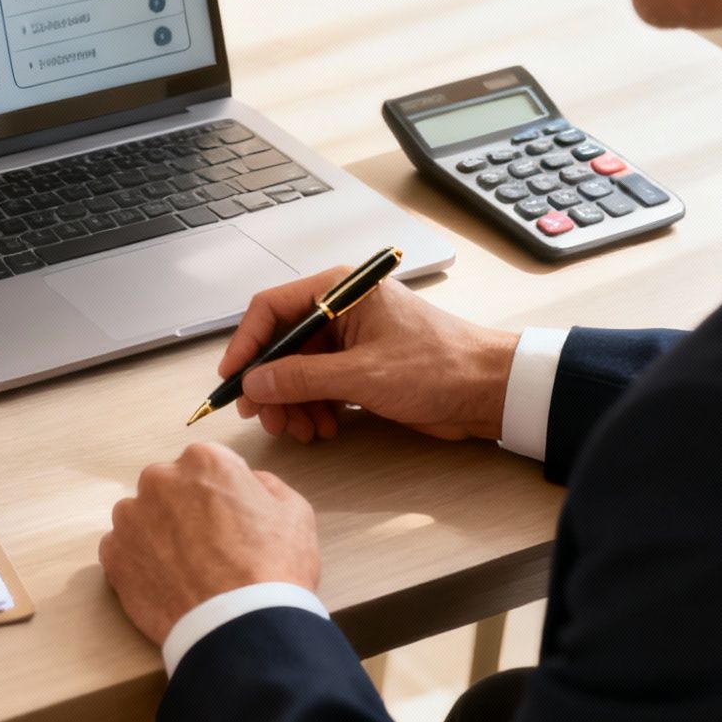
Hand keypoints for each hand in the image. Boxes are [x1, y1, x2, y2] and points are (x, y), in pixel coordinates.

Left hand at [98, 443, 318, 644]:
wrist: (242, 628)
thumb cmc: (272, 570)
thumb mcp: (294, 511)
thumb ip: (265, 485)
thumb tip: (250, 483)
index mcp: (204, 462)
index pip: (205, 465)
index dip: (219, 493)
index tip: (227, 516)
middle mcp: (161, 480)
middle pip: (169, 487)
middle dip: (183, 509)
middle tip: (207, 545)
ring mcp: (131, 518)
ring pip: (141, 517)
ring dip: (158, 534)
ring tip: (187, 568)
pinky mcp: (114, 555)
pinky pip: (123, 550)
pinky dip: (140, 563)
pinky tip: (168, 582)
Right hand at [221, 269, 516, 444]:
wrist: (489, 390)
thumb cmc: (439, 366)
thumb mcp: (362, 375)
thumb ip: (301, 378)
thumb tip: (255, 383)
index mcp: (340, 291)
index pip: (271, 309)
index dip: (246, 345)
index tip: (232, 380)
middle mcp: (341, 310)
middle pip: (282, 344)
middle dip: (271, 384)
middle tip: (265, 418)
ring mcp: (351, 339)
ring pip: (299, 370)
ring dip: (293, 402)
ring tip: (300, 430)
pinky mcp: (362, 366)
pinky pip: (321, 385)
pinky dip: (315, 407)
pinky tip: (322, 428)